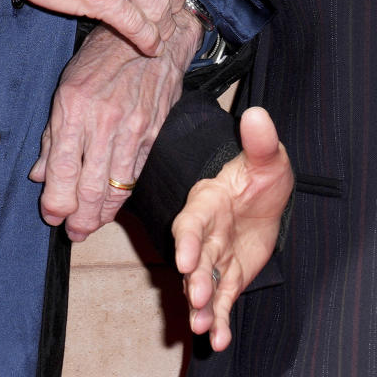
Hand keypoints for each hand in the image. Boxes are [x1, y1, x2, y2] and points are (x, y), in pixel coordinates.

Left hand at [30, 10, 200, 236]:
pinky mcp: (151, 135)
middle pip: (88, 186)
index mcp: (73, 106)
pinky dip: (121, 196)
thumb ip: (53, 134)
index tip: (50, 215)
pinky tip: (111, 206)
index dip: (55, 200)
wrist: (152, 38)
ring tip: (88, 227)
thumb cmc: (103, 57)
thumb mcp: (67, 85)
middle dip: (77, 218)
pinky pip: (133, 175)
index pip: (62, 168)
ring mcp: (130, 130)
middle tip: (70, 231)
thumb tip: (39, 172)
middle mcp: (102, 121)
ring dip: (99, 215)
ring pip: (113, 188)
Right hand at [174, 106, 292, 350]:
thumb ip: (260, 142)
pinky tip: (219, 339)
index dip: (187, 240)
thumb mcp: (268, 159)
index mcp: (208, 202)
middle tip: (194, 297)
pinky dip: (219, 320)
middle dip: (192, 278)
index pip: (193, 221)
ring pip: (203, 283)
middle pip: (195, 257)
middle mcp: (206, 232)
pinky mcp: (228, 277)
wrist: (266, 200)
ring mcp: (215, 257)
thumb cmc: (260, 175)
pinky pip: (221, 300)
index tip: (184, 258)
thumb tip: (257, 114)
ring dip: (200, 305)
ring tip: (202, 326)